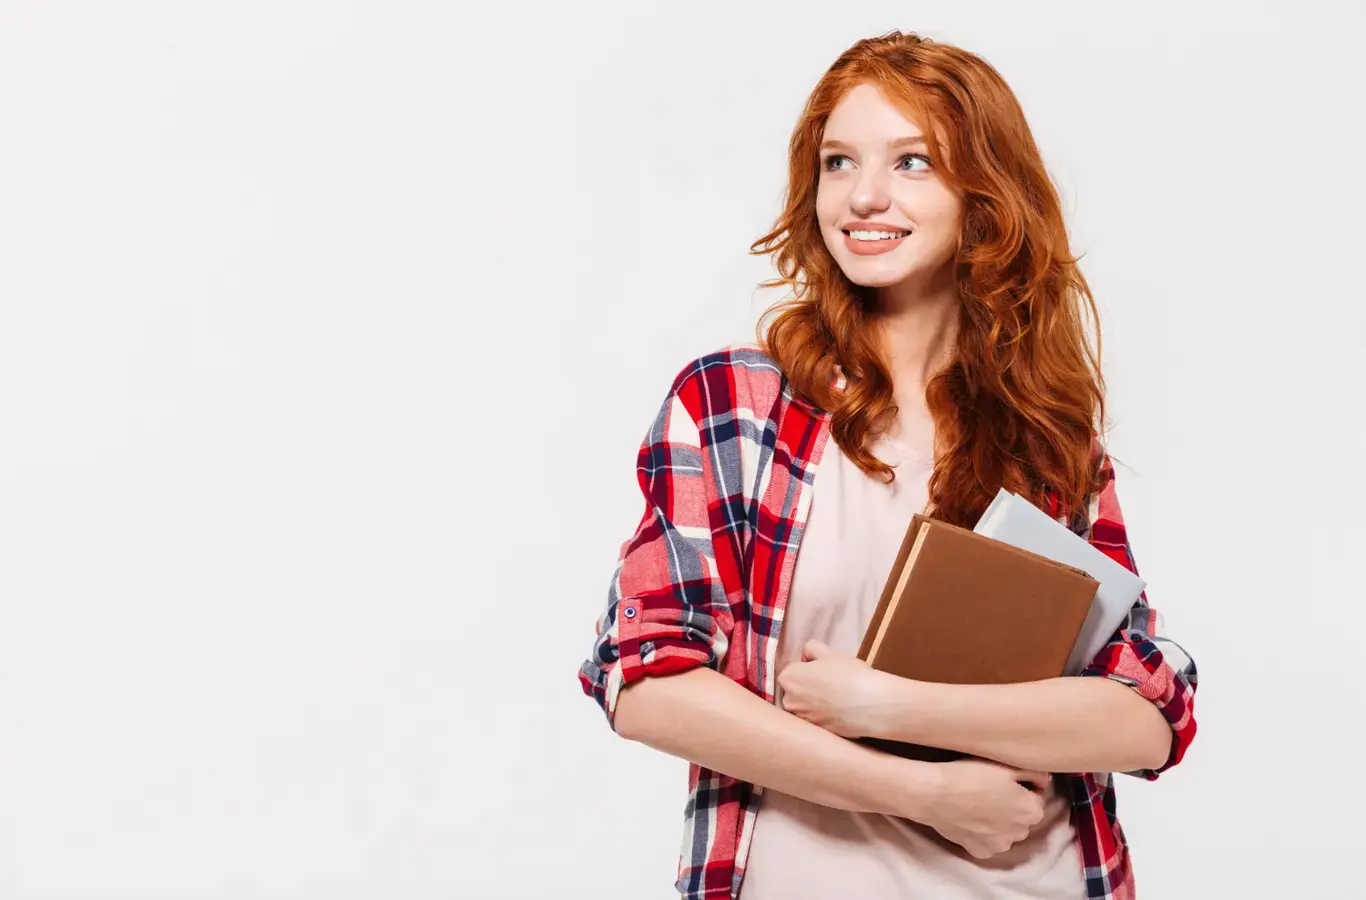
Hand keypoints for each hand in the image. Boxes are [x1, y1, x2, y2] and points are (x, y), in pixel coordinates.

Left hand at [777, 640, 890, 737]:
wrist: (871, 704)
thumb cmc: (849, 674)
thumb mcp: (830, 653)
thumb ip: (811, 649)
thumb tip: (806, 656)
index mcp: (788, 678)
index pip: (790, 671)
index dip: (806, 669)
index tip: (821, 671)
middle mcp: (789, 701)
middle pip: (793, 692)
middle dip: (806, 688)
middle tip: (829, 685)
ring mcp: (802, 719)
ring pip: (804, 708)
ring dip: (814, 704)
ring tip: (836, 700)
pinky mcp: (816, 733)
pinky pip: (816, 722)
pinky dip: (824, 717)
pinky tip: (839, 712)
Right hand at [918, 757, 1051, 858]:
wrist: (934, 793)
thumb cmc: (971, 774)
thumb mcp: (1006, 765)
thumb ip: (1035, 772)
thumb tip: (1044, 781)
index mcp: (1032, 811)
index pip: (1035, 797)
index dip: (1021, 785)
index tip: (1003, 778)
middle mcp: (1021, 833)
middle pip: (1021, 817)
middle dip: (1011, 806)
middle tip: (989, 789)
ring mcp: (999, 845)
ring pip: (1005, 831)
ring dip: (998, 821)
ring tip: (976, 803)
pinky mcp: (979, 851)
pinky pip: (986, 841)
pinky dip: (981, 833)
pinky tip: (968, 818)